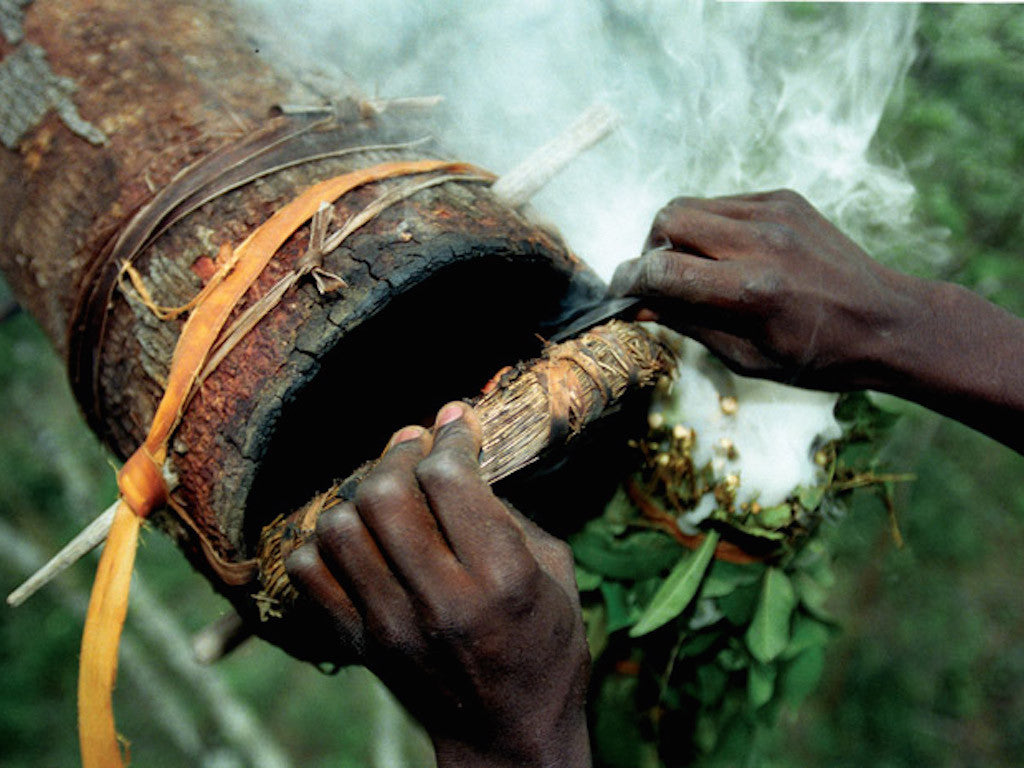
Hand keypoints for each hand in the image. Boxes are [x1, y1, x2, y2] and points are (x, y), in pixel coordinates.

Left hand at [285, 402, 591, 767]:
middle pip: (383, 494)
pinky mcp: (360, 644)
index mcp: (502, 579)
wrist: (509, 738)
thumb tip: (461, 459)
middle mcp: (441, 600)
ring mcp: (391, 626)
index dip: (450, 437)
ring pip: (339, 527)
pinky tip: (359, 537)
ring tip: (387, 491)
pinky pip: (308, 571)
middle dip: (399, 453)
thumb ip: (511, 513)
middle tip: (415, 447)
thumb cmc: (546, 650)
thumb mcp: (557, 574)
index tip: (454, 423)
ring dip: (361, 494)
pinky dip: (324, 542)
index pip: (449, 479)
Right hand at [609, 189, 916, 389]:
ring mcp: (775, 213)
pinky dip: (710, 226)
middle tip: (656, 279)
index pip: (664, 270)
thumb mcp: (747, 357)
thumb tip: (641, 306)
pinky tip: (725, 254)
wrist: (886, 321)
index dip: (629, 280)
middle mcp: (761, 242)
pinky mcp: (785, 199)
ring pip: (692, 204)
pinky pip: (724, 202)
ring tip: (689, 266)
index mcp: (751, 291)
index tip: (618, 292)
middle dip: (649, 249)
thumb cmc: (817, 355)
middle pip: (669, 219)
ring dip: (676, 234)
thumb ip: (689, 324)